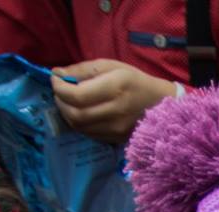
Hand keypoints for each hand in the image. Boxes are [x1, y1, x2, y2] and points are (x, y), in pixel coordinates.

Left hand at [52, 59, 175, 142]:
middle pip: (74, 114)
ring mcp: (116, 129)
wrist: (162, 105)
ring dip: (67, 113)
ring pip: (78, 126)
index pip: (76, 95)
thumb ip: (83, 69)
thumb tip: (57, 74)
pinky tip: (82, 112)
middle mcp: (115, 111)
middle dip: (60, 102)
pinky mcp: (116, 139)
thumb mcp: (112, 66)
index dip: (59, 88)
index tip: (56, 79)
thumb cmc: (136, 81)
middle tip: (61, 92)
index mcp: (115, 88)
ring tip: (69, 102)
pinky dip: (79, 123)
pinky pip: (88, 133)